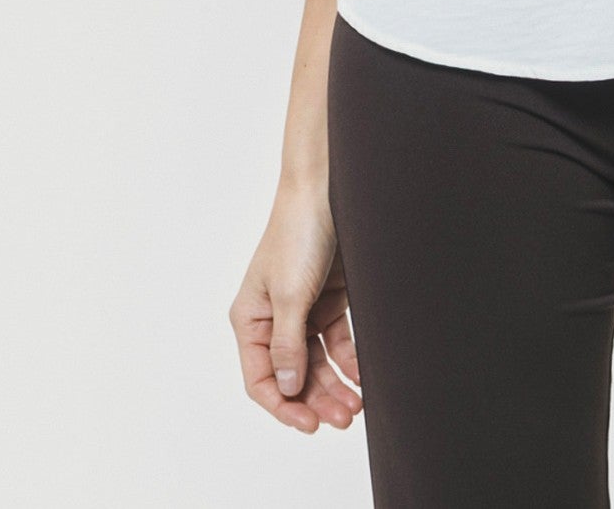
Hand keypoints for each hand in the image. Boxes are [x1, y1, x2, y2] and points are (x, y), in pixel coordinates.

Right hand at [230, 179, 363, 432]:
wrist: (329, 189)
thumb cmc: (298, 234)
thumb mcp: (290, 295)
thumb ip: (288, 345)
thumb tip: (288, 389)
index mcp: (250, 319)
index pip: (261, 378)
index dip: (283, 406)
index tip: (309, 424)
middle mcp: (273, 318)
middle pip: (293, 374)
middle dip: (316, 399)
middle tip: (343, 419)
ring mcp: (302, 309)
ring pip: (317, 361)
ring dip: (335, 385)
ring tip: (356, 407)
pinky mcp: (330, 297)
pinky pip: (337, 340)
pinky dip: (349, 360)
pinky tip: (363, 376)